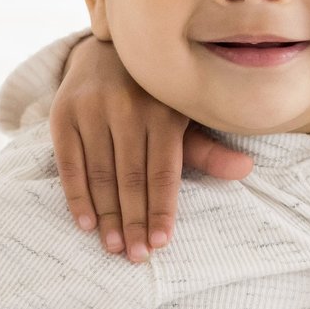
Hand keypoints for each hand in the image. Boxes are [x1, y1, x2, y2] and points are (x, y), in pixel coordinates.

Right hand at [52, 35, 251, 262]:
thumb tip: (246, 170)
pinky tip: (86, 224)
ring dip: (106, 216)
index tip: (161, 243)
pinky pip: (68, 163)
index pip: (163, 171)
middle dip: (134, 221)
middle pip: (130, 177)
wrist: (106, 53)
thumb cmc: (153, 98)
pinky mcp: (63, 114)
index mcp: (163, 111)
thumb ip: (208, 149)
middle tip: (136, 256)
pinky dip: (77, 196)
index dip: (162, 209)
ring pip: (100, 174)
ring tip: (114, 247)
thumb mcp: (182, 118)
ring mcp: (92, 109)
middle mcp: (127, 107)